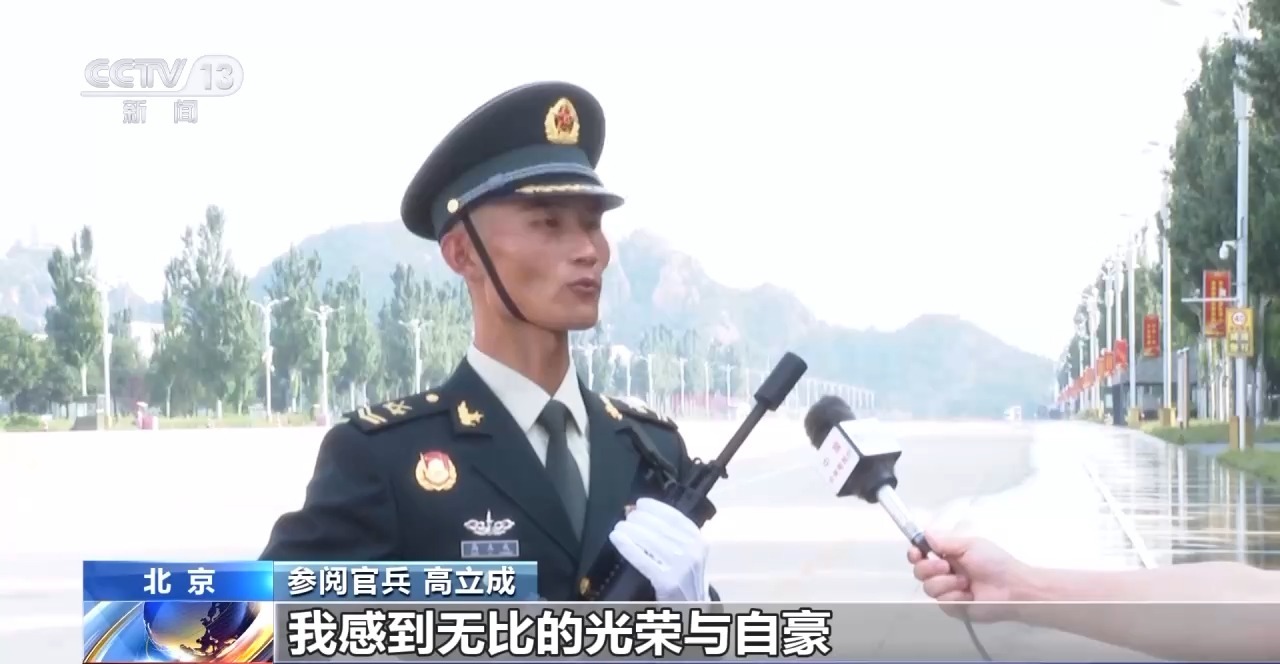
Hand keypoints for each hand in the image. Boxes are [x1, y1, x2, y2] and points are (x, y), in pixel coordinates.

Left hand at [609, 497, 708, 601]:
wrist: (691, 611)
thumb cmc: (685, 582)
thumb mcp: (688, 556)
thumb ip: (672, 537)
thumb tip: (640, 513)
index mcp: (700, 542)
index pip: (676, 517)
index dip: (656, 507)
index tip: (641, 503)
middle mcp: (693, 552)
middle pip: (661, 527)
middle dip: (640, 519)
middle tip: (626, 518)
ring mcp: (682, 567)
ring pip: (651, 540)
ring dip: (631, 530)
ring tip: (619, 527)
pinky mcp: (668, 582)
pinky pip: (643, 559)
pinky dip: (627, 546)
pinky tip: (617, 539)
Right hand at [908, 531, 1031, 622]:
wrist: (1012, 588)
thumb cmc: (994, 562)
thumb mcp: (970, 545)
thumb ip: (945, 541)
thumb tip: (925, 534)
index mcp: (948, 556)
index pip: (921, 554)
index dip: (914, 553)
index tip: (917, 553)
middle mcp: (944, 573)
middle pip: (919, 571)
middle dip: (929, 568)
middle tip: (947, 566)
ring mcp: (948, 591)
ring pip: (928, 587)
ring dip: (947, 583)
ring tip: (966, 582)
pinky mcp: (953, 607)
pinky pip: (942, 602)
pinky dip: (955, 596)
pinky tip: (969, 595)